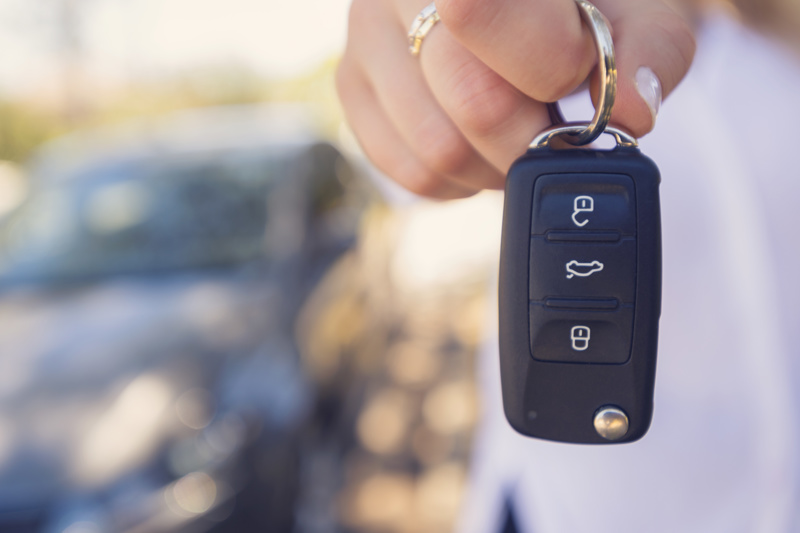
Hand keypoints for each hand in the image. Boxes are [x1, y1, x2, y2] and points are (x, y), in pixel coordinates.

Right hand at [337, 0, 695, 198]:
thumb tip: (632, 112)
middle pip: (474, 101)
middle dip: (531, 137)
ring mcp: (365, 32)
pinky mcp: (351, 84)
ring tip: (516, 136)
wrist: (515, 1)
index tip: (574, 76)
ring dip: (495, 166)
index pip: (482, 12)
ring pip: (439, 150)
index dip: (549, 65)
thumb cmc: (574, 5)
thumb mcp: (634, 7)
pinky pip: (408, 171)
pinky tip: (478, 145)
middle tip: (552, 127)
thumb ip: (650, 48)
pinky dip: (458, 180)